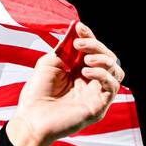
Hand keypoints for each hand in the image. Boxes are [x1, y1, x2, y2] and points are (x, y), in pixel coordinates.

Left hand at [7, 22, 122, 145]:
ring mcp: (96, 93)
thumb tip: (75, 27)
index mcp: (79, 70)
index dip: (88, 36)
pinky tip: (87, 72)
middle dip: (95, 46)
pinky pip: (112, 86)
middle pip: (107, 56)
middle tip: (79, 45)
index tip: (79, 27)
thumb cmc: (36, 94)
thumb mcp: (48, 64)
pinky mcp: (99, 106)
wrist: (30, 118)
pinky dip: (103, 75)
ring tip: (85, 60)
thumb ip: (63, 48)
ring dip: (103, 59)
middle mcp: (90, 80)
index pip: (92, 49)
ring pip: (115, 70)